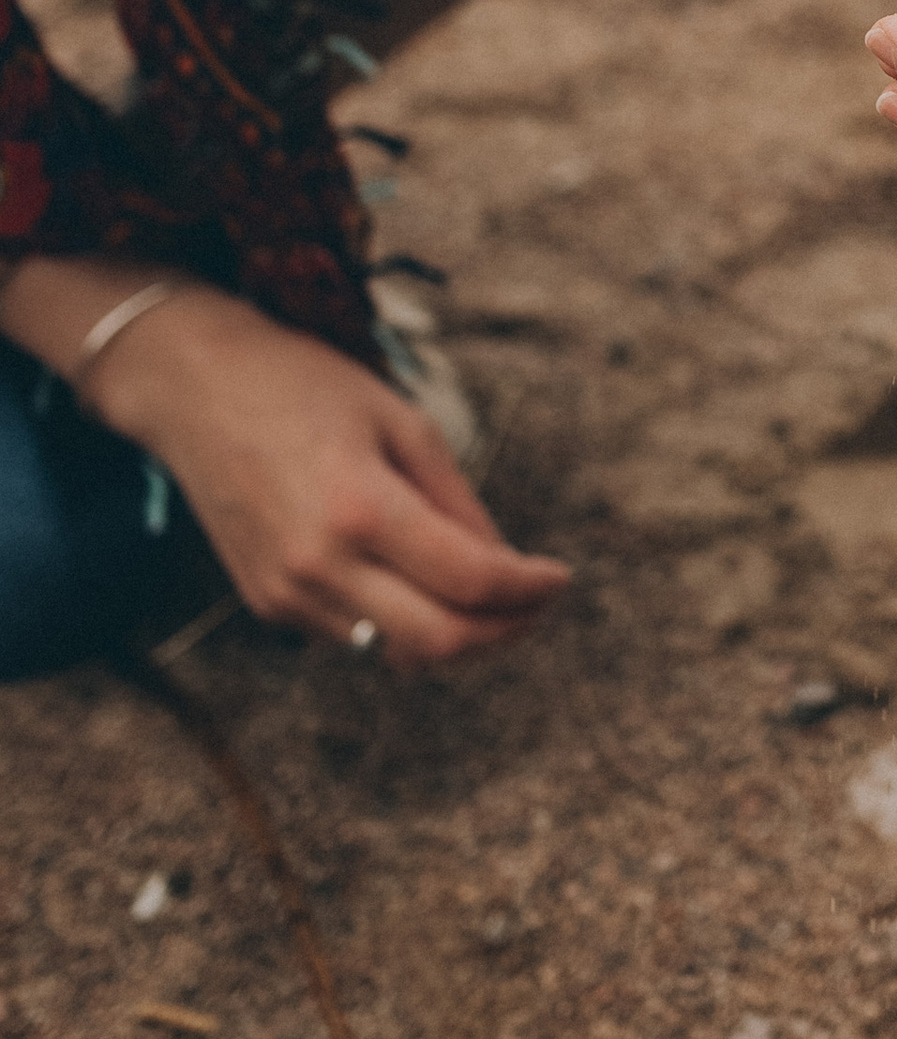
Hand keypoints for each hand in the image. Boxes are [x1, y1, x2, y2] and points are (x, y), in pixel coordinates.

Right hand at [68, 277, 572, 668]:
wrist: (195, 392)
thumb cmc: (305, 387)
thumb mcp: (401, 420)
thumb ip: (457, 502)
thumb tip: (504, 568)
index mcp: (360, 508)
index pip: (470, 581)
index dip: (529, 590)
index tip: (560, 578)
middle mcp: (319, 565)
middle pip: (438, 642)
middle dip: (503, 633)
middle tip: (536, 607)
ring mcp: (286, 595)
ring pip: (395, 651)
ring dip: (454, 635)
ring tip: (490, 597)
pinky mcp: (267, 604)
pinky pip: (355, 636)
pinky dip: (400, 623)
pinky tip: (419, 585)